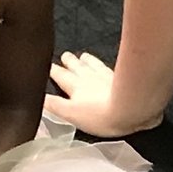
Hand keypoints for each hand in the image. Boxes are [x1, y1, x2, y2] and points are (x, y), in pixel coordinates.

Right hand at [46, 51, 163, 137]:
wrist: (133, 108)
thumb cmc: (101, 116)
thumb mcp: (70, 114)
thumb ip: (55, 106)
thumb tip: (39, 99)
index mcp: (76, 88)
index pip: (62, 77)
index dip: (54, 72)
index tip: (48, 66)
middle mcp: (91, 79)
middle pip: (78, 68)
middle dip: (70, 62)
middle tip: (65, 55)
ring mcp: (107, 77)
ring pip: (94, 66)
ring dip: (87, 61)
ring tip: (83, 56)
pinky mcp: (123, 79)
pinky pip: (109, 68)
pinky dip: (104, 64)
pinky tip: (106, 64)